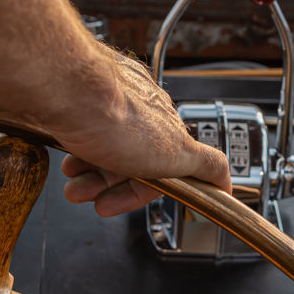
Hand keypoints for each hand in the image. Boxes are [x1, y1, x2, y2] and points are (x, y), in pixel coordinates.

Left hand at [56, 49, 230, 216]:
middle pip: (124, 159)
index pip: (158, 168)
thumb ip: (207, 166)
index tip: (115, 205)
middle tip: (89, 196)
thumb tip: (226, 181)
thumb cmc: (116, 116)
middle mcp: (138, 109)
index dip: (136, 192)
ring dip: (86, 174)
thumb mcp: (179, 153)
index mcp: (165, 122)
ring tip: (74, 185)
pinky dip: (72, 151)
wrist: (68, 88)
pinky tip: (67, 161)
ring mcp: (107, 101)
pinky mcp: (80, 96)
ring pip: (98, 146)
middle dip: (105, 185)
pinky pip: (78, 129)